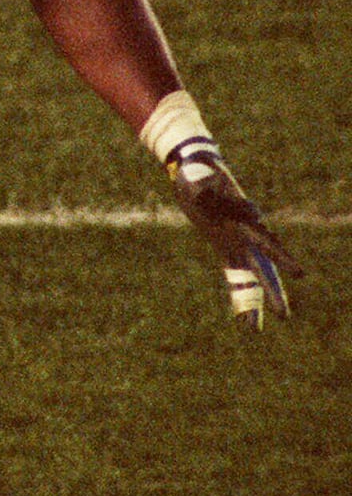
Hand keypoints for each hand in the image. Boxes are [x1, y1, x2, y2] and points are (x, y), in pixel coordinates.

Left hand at [166, 138, 304, 329]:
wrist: (195, 168)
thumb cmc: (198, 173)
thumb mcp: (198, 178)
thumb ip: (203, 187)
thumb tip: (201, 188)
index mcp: (241, 220)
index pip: (265, 242)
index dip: (280, 257)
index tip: (299, 274)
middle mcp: (243, 234)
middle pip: (262, 267)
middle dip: (271, 291)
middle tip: (283, 315)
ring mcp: (235, 241)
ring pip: (250, 275)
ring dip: (253, 300)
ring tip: (254, 327)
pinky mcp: (223, 244)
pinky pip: (234, 271)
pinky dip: (239, 291)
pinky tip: (243, 314)